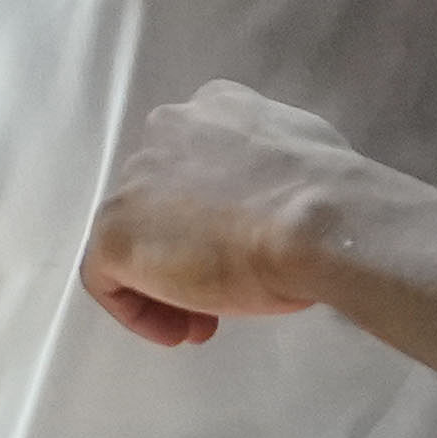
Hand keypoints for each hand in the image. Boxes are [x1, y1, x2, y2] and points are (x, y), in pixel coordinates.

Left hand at [81, 83, 382, 346]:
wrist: (320, 222)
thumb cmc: (330, 198)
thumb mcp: (308, 160)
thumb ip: (274, 167)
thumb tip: (278, 195)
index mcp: (216, 106)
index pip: (196, 160)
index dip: (215, 213)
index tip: (244, 251)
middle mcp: (167, 128)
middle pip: (162, 198)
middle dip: (190, 248)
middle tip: (226, 291)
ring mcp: (135, 178)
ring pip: (137, 236)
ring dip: (168, 281)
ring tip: (206, 322)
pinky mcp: (115, 230)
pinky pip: (105, 276)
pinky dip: (136, 309)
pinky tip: (176, 331)